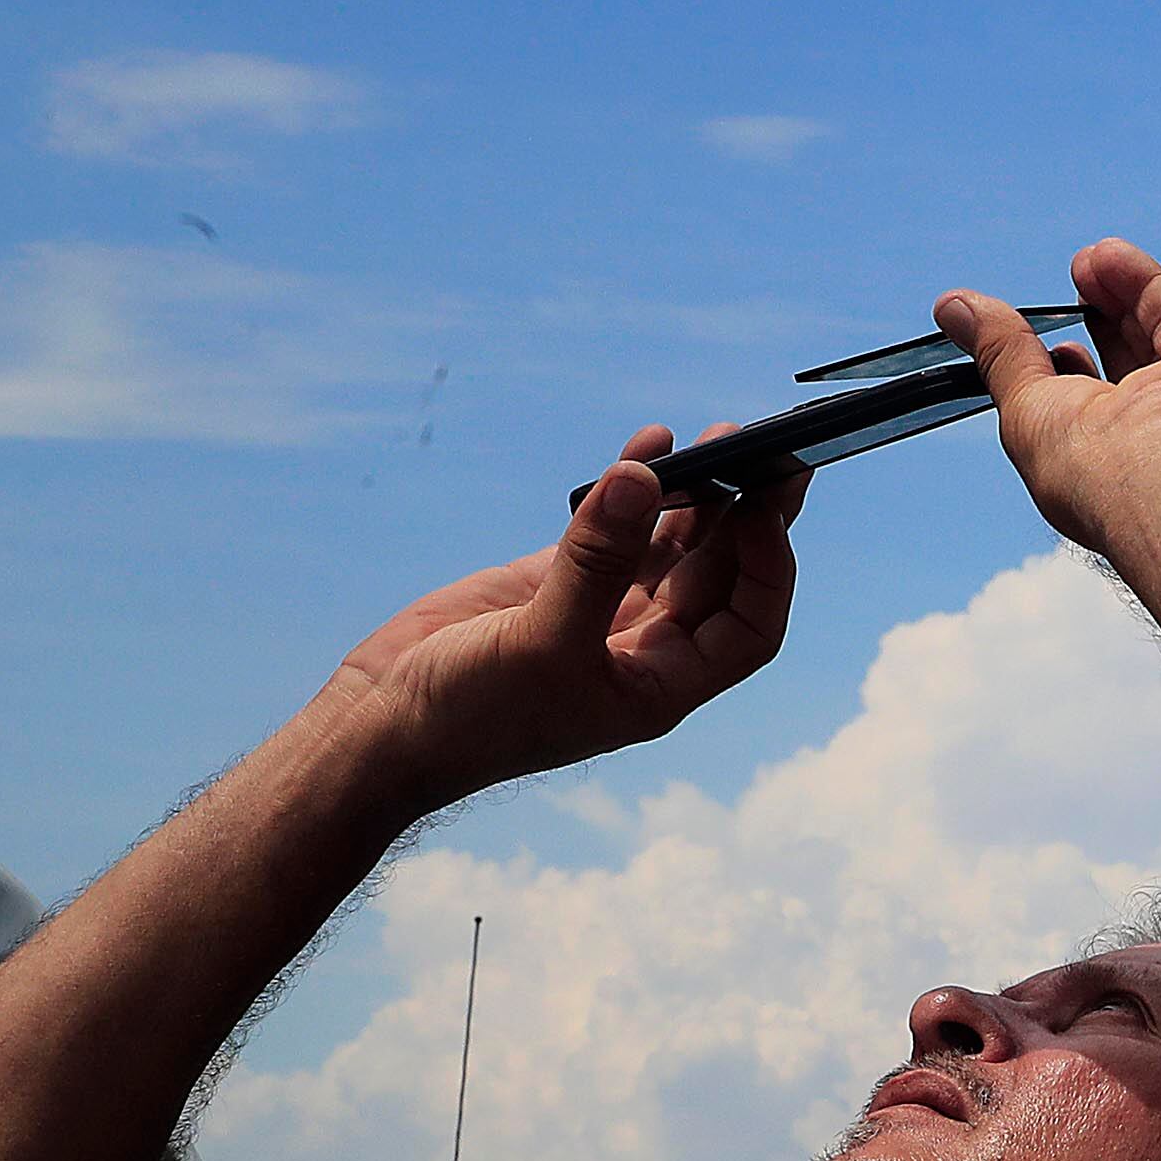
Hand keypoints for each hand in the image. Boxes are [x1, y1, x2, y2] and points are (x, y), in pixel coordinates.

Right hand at [333, 427, 803, 806]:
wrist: (382, 726)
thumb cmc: (471, 716)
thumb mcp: (542, 642)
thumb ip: (595, 561)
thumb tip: (645, 477)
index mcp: (662, 684)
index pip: (749, 626)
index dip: (768, 570)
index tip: (765, 511)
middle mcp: (646, 648)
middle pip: (723, 575)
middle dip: (751, 517)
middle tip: (778, 450)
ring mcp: (603, 608)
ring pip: (674, 545)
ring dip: (702, 494)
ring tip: (726, 434)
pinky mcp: (558, 577)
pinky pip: (613, 525)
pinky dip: (634, 486)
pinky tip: (653, 443)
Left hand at [944, 239, 1160, 551]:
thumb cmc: (1092, 470)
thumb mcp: (1023, 407)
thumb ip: (998, 353)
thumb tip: (953, 308)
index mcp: (1093, 455)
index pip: (1073, 399)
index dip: (1050, 361)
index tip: (1028, 330)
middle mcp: (1140, 430)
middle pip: (1117, 357)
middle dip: (1090, 315)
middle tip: (1070, 279)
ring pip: (1146, 332)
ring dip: (1113, 291)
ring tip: (1085, 259)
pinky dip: (1142, 282)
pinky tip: (1110, 256)